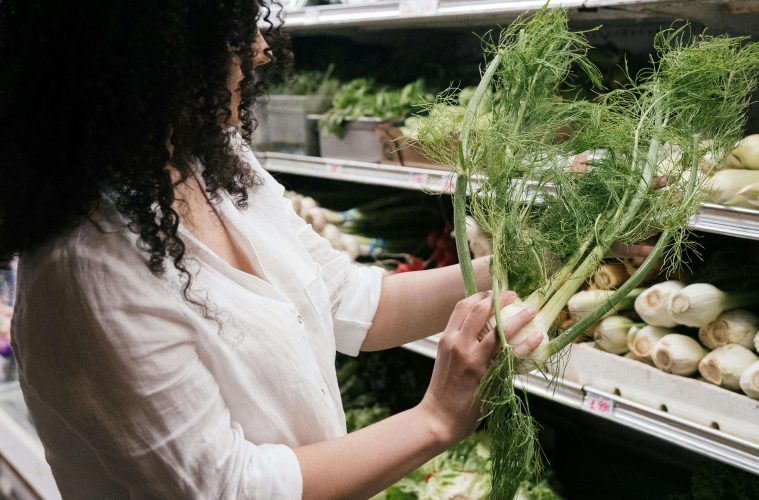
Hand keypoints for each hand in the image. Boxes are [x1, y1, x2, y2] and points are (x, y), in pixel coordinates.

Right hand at [419, 290, 541, 445]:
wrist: (439, 417)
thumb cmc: (444, 390)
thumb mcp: (446, 359)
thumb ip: (460, 343)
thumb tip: (481, 331)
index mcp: (447, 338)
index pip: (463, 307)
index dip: (480, 295)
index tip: (494, 293)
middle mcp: (458, 344)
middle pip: (480, 310)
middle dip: (499, 298)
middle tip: (514, 295)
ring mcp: (473, 359)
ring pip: (499, 328)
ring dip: (519, 316)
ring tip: (531, 310)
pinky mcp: (488, 374)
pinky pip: (512, 354)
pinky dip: (527, 343)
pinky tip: (538, 337)